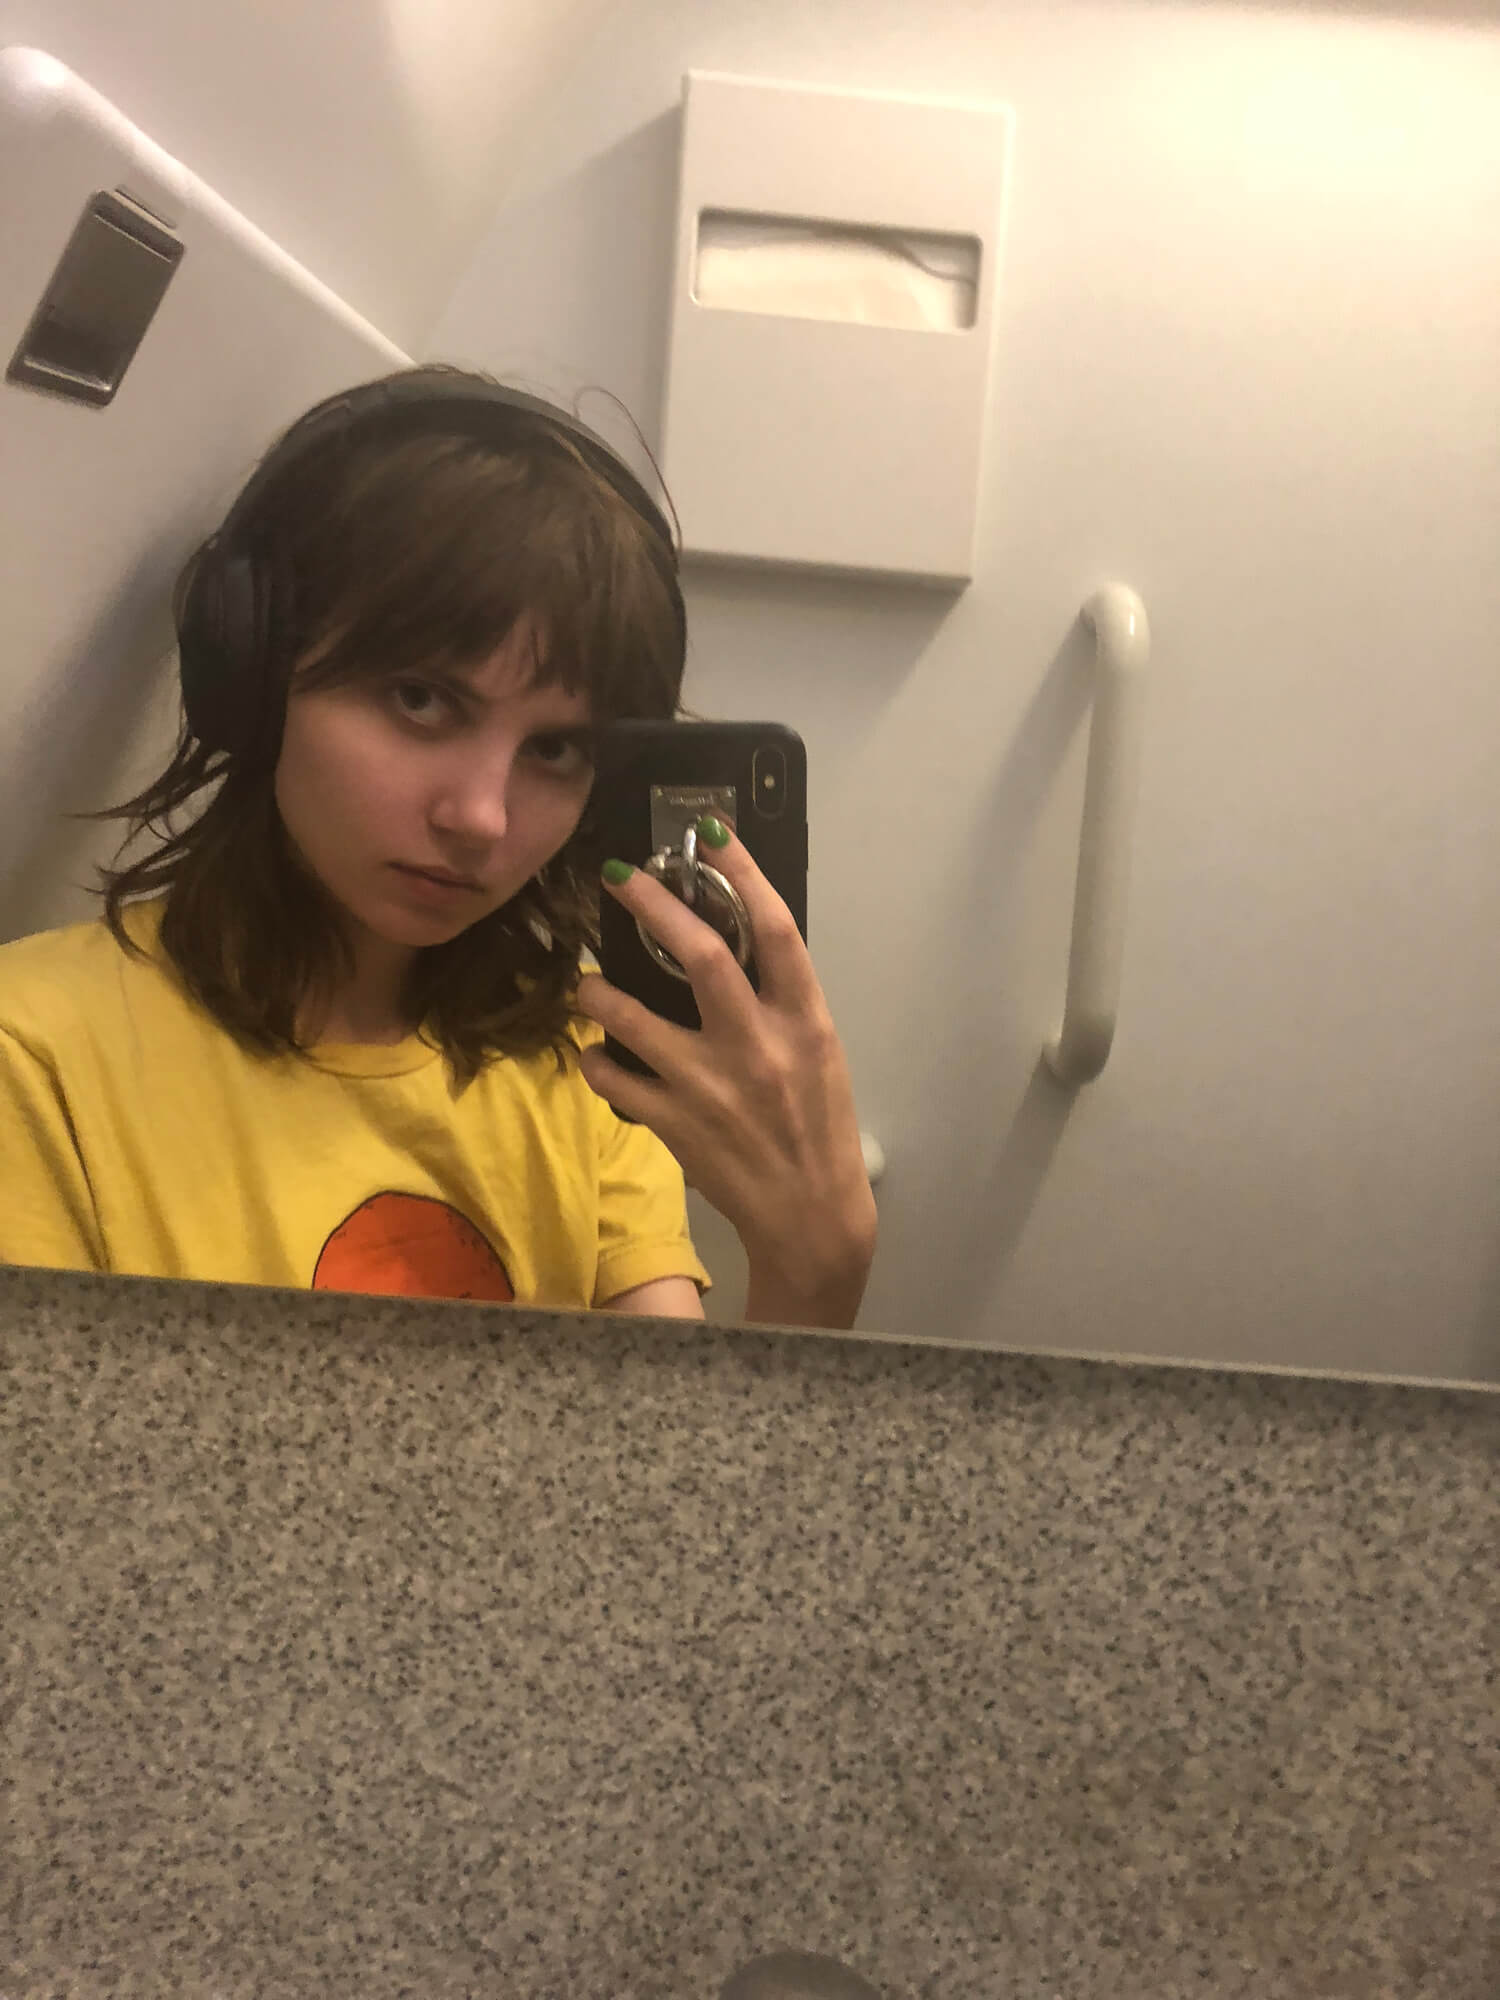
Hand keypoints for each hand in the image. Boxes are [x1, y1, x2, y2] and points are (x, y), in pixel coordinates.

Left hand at [574, 818, 876, 1329]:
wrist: (812, 1217)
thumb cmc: (819, 1129)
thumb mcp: (818, 1054)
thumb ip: (780, 1003)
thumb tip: (733, 945)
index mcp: (806, 1021)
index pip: (776, 930)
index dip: (742, 874)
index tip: (710, 835)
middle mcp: (759, 1046)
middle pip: (702, 956)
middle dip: (653, 904)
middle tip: (618, 877)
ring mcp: (712, 1087)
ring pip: (634, 1019)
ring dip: (598, 992)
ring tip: (584, 983)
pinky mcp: (676, 1125)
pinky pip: (615, 1081)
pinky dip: (596, 1064)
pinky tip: (594, 1056)